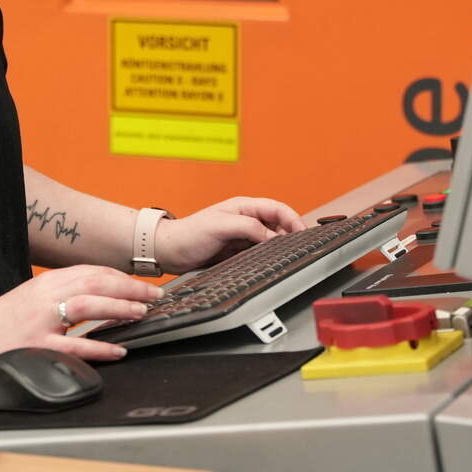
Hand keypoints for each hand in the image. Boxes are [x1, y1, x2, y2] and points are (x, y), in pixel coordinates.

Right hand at [0, 265, 160, 368]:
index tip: (143, 283)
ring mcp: (42, 320)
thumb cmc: (5, 319)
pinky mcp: (37, 345)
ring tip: (141, 312)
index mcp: (47, 282)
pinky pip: (75, 346)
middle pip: (95, 282)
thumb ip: (64, 292)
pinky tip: (118, 349)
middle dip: (129, 287)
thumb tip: (102, 295)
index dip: (121, 276)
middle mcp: (46, 295)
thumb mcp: (35, 296)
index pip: (92, 271)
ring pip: (88, 305)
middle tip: (154, 295)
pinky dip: (100, 347)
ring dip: (119, 307)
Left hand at [154, 196, 306, 273]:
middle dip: (290, 234)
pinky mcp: (237, 251)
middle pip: (278, 225)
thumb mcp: (220, 226)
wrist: (169, 251)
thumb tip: (272, 236)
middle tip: (298, 249)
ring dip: (280, 247)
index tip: (303, 233)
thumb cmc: (189, 234)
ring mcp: (242, 236)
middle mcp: (246, 220)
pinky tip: (271, 264)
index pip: (277, 209)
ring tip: (287, 257)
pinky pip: (260, 253)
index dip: (293, 219)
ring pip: (271, 240)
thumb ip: (247, 227)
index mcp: (244, 207)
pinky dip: (268, 257)